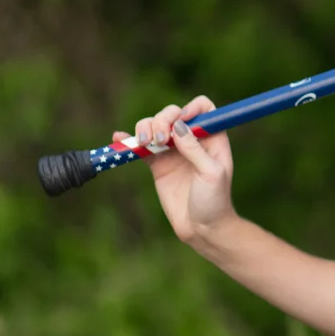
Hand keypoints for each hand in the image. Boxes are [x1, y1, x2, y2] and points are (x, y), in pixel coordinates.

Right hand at [114, 95, 234, 243]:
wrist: (202, 228)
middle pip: (174, 114)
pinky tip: (119, 138)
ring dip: (146, 128)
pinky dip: (129, 140)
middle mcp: (192, 140)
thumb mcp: (211, 173)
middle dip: (163, 119)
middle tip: (161, 140)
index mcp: (213, 138)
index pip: (203, 108)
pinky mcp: (157, 164)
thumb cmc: (215, 201)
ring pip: (155, 126)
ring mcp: (173, 151)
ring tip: (145, 144)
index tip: (181, 120)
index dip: (191, 107)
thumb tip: (178, 125)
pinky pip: (142, 147)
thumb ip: (195, 149)